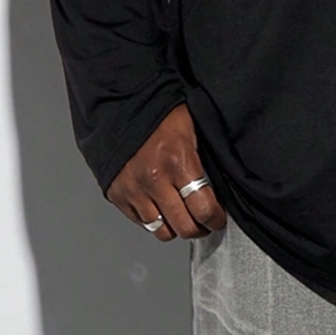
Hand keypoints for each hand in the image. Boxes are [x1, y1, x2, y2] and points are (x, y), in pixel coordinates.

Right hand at [105, 103, 227, 240]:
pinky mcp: (117, 194)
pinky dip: (153, 221)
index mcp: (178, 161)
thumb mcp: (192, 129)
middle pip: (183, 227)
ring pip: (161, 231)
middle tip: (204, 222)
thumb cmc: (159, 112)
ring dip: (175, 227)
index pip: (203, 208)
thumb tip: (217, 187)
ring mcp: (134, 190)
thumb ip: (202, 159)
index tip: (218, 219)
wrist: (121, 104)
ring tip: (182, 217)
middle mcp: (155, 180)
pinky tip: (161, 209)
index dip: (215, 219)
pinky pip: (140, 223)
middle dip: (199, 228)